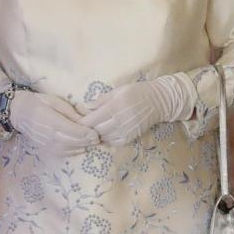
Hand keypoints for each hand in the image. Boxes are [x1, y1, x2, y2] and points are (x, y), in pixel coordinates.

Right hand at [11, 91, 98, 154]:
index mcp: (52, 121)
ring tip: (91, 144)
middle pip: (73, 141)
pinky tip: (80, 148)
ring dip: (81, 147)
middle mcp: (50, 135)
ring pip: (68, 149)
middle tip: (98, 139)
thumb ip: (70, 112)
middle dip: (87, 141)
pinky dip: (73, 152)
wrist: (19, 112)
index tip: (96, 133)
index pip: (74, 130)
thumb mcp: (56, 102)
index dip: (86, 134)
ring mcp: (46, 143)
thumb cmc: (39, 102)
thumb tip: (85, 121)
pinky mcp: (45, 148)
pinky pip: (61, 153)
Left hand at [81, 73, 195, 145]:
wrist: (158, 101)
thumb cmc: (136, 92)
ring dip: (95, 136)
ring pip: (103, 138)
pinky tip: (103, 134)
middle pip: (95, 131)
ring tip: (90, 131)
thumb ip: (101, 100)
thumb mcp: (118, 90)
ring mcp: (126, 131)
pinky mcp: (131, 137)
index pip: (91, 120)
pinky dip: (106, 140)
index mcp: (114, 107)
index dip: (81, 122)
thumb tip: (85, 107)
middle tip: (80, 128)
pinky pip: (113, 142)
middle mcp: (119, 120)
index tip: (74, 121)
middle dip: (86, 130)